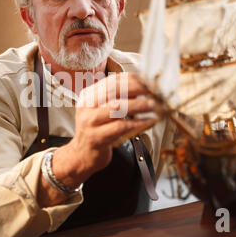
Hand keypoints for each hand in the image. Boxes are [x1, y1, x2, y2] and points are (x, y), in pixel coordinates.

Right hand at [53, 72, 157, 188]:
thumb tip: (141, 87)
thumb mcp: (101, 111)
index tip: (148, 81)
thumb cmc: (96, 132)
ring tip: (154, 105)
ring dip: (139, 105)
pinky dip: (138, 123)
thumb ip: (115, 99)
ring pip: (117, 108)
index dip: (132, 80)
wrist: (81, 156)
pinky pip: (121, 127)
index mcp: (88, 96)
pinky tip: (149, 121)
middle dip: (137, 89)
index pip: (111, 81)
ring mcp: (90, 122)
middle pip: (113, 91)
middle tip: (154, 91)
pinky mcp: (97, 137)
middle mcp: (86, 106)